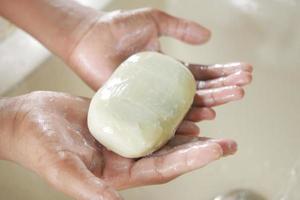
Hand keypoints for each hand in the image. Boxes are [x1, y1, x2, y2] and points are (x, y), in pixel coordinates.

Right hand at [2, 91, 236, 199]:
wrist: (28, 121)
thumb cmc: (39, 146)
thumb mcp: (62, 169)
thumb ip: (87, 188)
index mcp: (117, 175)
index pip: (161, 170)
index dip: (189, 161)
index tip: (216, 149)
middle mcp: (125, 159)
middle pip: (170, 155)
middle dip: (199, 149)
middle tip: (228, 142)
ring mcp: (123, 139)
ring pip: (162, 136)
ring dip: (188, 130)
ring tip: (214, 123)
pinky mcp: (119, 120)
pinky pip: (149, 117)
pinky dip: (167, 114)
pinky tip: (183, 108)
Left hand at [67, 8, 252, 135]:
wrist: (88, 39)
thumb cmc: (117, 28)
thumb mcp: (154, 21)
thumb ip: (180, 28)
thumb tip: (209, 37)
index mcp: (169, 68)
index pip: (202, 74)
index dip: (223, 73)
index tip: (245, 71)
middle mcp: (164, 86)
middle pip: (199, 91)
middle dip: (223, 88)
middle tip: (244, 87)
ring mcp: (152, 98)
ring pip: (186, 104)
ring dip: (211, 102)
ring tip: (233, 97)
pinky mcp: (138, 106)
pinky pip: (162, 115)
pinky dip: (184, 119)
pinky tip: (202, 119)